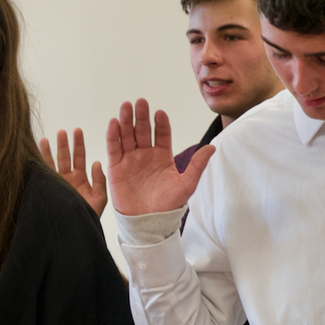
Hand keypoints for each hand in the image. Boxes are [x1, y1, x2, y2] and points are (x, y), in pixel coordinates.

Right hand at [39, 128, 106, 216]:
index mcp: (80, 178)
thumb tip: (96, 163)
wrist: (76, 230)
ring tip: (44, 139)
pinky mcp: (48, 189)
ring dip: (47, 151)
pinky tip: (32, 155)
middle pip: (64, 157)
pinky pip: (42, 174)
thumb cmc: (89, 216)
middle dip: (63, 144)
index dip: (78, 144)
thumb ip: (99, 181)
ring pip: (51, 163)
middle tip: (61, 131)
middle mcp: (67, 179)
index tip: (76, 130)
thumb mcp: (100, 198)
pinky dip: (37, 164)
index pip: (79, 157)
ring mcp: (56, 184)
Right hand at [105, 99, 213, 215]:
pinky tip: (113, 124)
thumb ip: (197, 166)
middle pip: (142, 130)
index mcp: (162, 156)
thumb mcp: (186, 185)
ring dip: (125, 121)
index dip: (161, 123)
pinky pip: (114, 148)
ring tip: (125, 106)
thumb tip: (212, 148)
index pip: (162, 134)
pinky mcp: (116, 167)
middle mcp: (145, 155)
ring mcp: (130, 159)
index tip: (160, 113)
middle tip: (140, 102)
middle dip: (141, 116)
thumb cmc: (167, 206)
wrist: (146, 223)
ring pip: (127, 135)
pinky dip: (113, 136)